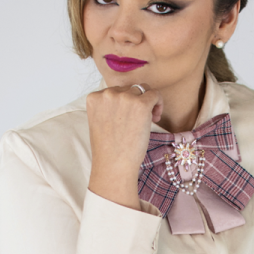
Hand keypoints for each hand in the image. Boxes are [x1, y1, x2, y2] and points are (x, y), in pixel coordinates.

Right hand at [86, 83, 163, 210]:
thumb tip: (128, 96)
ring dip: (148, 102)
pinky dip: (158, 103)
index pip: (115, 90)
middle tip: (140, 120)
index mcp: (94, 97)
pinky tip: (156, 117)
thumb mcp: (100, 121)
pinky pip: (155, 94)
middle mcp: (108, 94)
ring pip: (143, 90)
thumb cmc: (108, 148)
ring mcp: (124, 98)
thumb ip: (108, 106)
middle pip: (129, 89)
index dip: (125, 102)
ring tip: (148, 119)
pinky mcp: (141, 104)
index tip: (127, 117)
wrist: (114, 165)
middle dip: (137, 101)